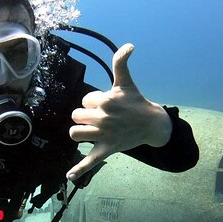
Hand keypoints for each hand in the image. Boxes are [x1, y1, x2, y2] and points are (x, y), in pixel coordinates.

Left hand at [67, 44, 171, 180]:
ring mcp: (104, 135)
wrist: (153, 124)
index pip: (85, 100)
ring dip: (80, 132)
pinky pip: (90, 161)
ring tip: (90, 130)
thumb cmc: (136, 102)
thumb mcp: (126, 81)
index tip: (108, 104)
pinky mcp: (106, 150)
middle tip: (101, 117)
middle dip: (86, 115)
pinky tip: (70, 176)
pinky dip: (79, 170)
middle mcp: (103, 118)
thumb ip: (122, 62)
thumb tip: (130, 45)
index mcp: (106, 101)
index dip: (93, 101)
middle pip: (77, 116)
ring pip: (75, 133)